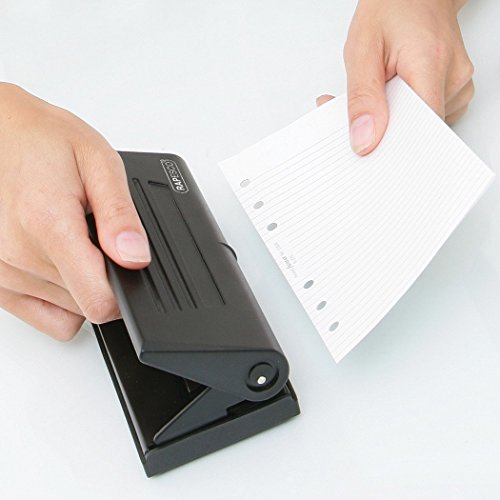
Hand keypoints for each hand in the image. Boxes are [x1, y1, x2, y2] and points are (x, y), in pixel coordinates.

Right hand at [0, 84, 150, 339]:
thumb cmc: (43, 141)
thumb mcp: (99, 164)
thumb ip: (120, 216)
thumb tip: (136, 257)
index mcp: (48, 224)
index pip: (97, 301)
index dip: (125, 292)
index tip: (129, 268)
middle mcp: (17, 254)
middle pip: (85, 304)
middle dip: (103, 277)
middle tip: (95, 236)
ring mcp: (0, 271)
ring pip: (66, 310)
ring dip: (79, 283)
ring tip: (71, 238)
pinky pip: (41, 316)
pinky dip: (58, 297)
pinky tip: (58, 261)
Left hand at [317, 0, 472, 154]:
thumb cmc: (392, 9)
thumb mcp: (362, 49)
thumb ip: (361, 98)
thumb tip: (365, 140)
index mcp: (431, 65)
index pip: (420, 131)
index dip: (392, 146)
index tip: (369, 150)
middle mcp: (453, 79)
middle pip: (417, 131)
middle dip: (383, 128)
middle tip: (360, 110)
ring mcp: (457, 86)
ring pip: (419, 126)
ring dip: (392, 117)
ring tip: (380, 89)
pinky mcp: (453, 92)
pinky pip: (426, 116)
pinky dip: (404, 112)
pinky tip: (393, 94)